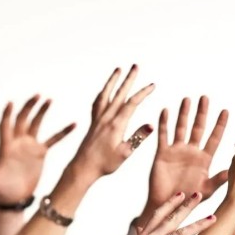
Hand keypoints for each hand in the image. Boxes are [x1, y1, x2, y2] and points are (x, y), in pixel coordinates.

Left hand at [0, 96, 74, 203]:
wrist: (14, 198)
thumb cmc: (0, 191)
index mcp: (6, 147)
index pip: (5, 126)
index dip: (7, 114)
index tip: (11, 102)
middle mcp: (17, 143)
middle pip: (22, 120)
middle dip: (29, 107)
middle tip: (38, 95)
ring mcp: (29, 147)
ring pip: (36, 125)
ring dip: (42, 112)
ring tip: (49, 100)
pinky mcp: (40, 154)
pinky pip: (53, 140)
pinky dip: (63, 132)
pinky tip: (73, 124)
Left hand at [71, 65, 154, 180]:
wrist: (82, 168)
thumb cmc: (105, 164)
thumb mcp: (125, 153)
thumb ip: (138, 138)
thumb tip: (152, 125)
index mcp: (116, 125)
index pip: (132, 104)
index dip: (143, 93)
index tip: (152, 85)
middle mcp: (106, 118)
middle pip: (119, 94)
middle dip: (128, 79)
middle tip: (135, 66)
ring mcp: (98, 119)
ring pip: (106, 94)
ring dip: (113, 81)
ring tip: (118, 70)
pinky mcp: (93, 123)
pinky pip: (97, 103)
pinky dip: (103, 93)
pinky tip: (105, 91)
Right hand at [146, 96, 228, 209]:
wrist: (168, 205)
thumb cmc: (189, 199)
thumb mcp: (207, 189)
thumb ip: (219, 179)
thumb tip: (232, 170)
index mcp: (204, 159)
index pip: (214, 138)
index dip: (220, 125)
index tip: (225, 111)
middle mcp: (192, 152)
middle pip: (198, 128)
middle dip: (202, 113)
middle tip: (205, 98)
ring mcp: (177, 151)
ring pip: (181, 128)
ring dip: (184, 114)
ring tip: (188, 99)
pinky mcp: (163, 154)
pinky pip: (164, 136)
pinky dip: (164, 123)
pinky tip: (166, 111)